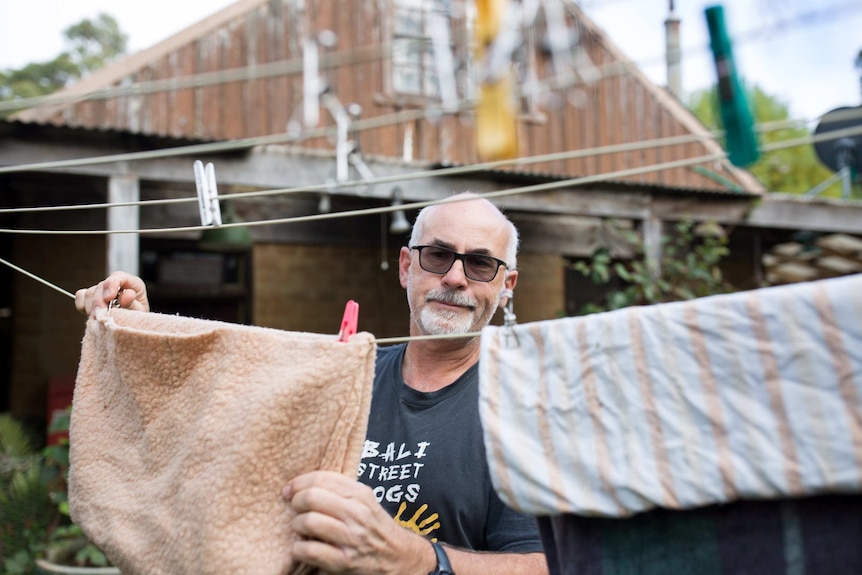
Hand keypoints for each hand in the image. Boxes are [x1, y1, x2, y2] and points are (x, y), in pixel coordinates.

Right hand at [74, 271, 149, 317]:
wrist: (130, 326)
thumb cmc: (137, 318)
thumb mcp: (139, 312)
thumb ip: (132, 303)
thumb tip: (128, 294)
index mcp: (131, 283)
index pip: (118, 277)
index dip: (111, 285)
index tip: (108, 298)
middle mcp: (115, 284)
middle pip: (99, 287)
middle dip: (99, 303)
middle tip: (100, 317)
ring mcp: (102, 290)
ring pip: (88, 294)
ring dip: (92, 308)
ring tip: (100, 319)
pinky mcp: (90, 297)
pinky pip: (80, 298)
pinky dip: (83, 307)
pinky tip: (93, 315)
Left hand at [284, 471, 433, 574]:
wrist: (398, 558)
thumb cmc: (374, 528)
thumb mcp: (365, 502)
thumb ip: (341, 490)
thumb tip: (303, 483)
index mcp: (360, 494)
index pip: (322, 478)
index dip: (299, 482)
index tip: (290, 489)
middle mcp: (357, 513)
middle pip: (311, 497)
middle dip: (295, 502)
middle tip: (294, 509)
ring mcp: (351, 538)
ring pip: (308, 522)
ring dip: (296, 525)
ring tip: (300, 529)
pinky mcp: (344, 562)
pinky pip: (309, 550)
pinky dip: (299, 548)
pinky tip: (303, 547)